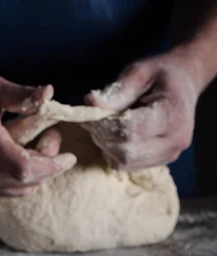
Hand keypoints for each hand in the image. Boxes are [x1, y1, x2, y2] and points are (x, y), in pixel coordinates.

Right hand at [0, 71, 75, 195]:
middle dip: (50, 162)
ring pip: (23, 189)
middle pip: (30, 180)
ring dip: (39, 171)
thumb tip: (49, 93)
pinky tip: (25, 154)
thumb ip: (19, 93)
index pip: (26, 169)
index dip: (52, 165)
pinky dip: (26, 178)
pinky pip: (12, 190)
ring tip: (37, 143)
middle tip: (51, 134)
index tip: (69, 155)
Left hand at [84, 51, 200, 170]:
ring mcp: (169, 154)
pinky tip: (115, 137)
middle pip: (127, 152)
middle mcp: (175, 140)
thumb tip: (91, 103)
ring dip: (107, 147)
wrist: (184, 85)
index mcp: (173, 114)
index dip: (105, 126)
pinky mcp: (161, 161)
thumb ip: (117, 91)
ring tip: (105, 128)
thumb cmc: (161, 75)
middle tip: (93, 123)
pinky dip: (115, 153)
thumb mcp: (139, 72)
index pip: (131, 131)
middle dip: (104, 138)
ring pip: (125, 163)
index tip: (89, 117)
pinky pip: (129, 165)